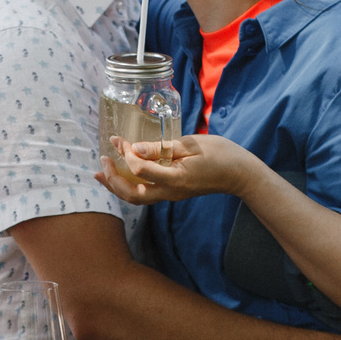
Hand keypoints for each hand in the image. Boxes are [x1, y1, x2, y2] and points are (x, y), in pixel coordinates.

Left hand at [98, 134, 262, 205]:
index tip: (121, 140)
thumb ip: (161, 147)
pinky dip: (129, 184)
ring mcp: (171, 195)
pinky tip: (122, 174)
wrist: (239, 173)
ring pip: (136, 198)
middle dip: (112, 180)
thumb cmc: (220, 154)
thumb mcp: (190, 145)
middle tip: (102, 161)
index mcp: (176, 179)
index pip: (141, 170)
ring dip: (117, 186)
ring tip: (101, 173)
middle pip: (132, 196)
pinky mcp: (173, 192)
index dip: (127, 155)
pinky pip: (145, 193)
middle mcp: (170, 192)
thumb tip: (134, 148)